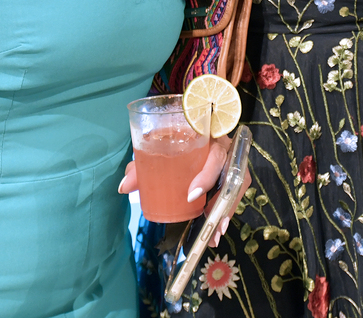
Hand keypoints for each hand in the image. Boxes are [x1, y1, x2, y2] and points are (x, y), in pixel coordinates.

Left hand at [117, 134, 251, 246]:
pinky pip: (235, 193)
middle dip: (222, 201)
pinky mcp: (233, 174)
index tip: (190, 196)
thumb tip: (124, 187)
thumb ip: (142, 165)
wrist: (186, 128)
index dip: (207, 176)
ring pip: (238, 186)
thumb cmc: (171, 136)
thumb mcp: (157, 146)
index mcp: (209, 135)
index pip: (215, 154)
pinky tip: (218, 230)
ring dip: (227, 210)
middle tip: (205, 219)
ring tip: (215, 233)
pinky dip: (227, 211)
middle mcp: (226, 147)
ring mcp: (232, 160)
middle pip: (233, 173)